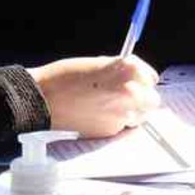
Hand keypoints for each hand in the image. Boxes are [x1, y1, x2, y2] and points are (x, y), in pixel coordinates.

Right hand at [27, 56, 161, 137]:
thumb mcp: (96, 63)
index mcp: (128, 70)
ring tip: (109, 106)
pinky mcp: (111, 131)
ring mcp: (123, 114)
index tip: (136, 80)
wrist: (42, 100)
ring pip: (139, 116)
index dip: (142, 79)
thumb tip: (133, 77)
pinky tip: (96, 114)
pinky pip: (122, 127)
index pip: (151, 77)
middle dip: (142, 98)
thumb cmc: (64, 76)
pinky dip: (114, 122)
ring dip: (131, 111)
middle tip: (125, 96)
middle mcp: (131, 92)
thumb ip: (119, 70)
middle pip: (152, 100)